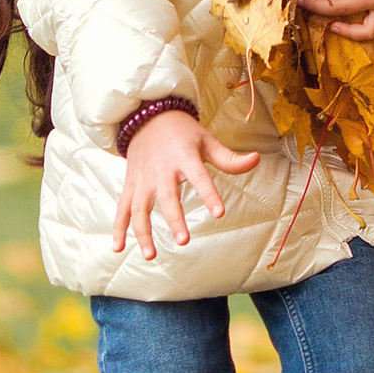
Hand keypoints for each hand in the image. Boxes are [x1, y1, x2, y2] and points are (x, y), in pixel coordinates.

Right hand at [114, 109, 260, 260]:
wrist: (147, 117)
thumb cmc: (182, 133)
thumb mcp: (206, 140)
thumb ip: (229, 158)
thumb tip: (256, 159)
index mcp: (184, 156)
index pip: (199, 177)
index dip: (209, 194)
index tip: (219, 213)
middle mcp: (161, 169)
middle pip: (167, 197)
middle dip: (174, 219)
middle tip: (184, 241)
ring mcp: (143, 179)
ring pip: (140, 208)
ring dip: (143, 232)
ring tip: (151, 255)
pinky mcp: (131, 185)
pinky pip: (122, 208)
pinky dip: (118, 228)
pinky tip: (117, 248)